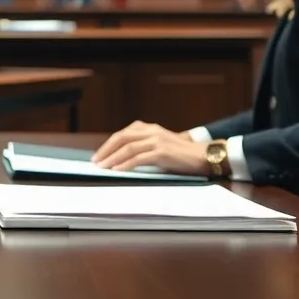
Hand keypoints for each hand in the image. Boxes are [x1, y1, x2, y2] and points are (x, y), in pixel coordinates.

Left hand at [91, 120, 209, 175]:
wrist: (202, 155)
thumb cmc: (181, 154)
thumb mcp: (160, 145)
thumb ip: (144, 146)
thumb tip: (122, 158)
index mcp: (149, 128)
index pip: (123, 134)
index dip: (108, 144)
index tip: (99, 154)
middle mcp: (151, 131)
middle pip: (122, 138)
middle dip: (106, 150)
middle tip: (96, 161)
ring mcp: (156, 141)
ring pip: (128, 148)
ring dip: (112, 158)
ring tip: (103, 166)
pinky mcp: (162, 152)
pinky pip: (139, 158)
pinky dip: (126, 164)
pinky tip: (118, 170)